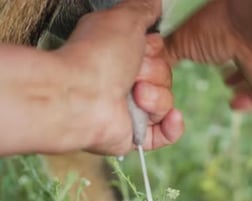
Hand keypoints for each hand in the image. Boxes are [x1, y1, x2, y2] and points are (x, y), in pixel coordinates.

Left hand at [53, 0, 183, 155]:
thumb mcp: (124, 18)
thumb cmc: (97, 56)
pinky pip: (164, 134)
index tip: (145, 48)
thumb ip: (143, 8)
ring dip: (156, 98)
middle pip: (165, 78)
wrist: (80, 96)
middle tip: (135, 74)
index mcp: (121, 56)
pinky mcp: (133, 135)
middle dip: (155, 74)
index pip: (159, 54)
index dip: (156, 51)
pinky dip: (171, 127)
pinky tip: (171, 117)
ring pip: (166, 103)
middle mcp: (124, 82)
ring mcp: (129, 110)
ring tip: (135, 95)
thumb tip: (155, 2)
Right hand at [164, 0, 251, 110]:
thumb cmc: (216, 28)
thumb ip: (168, 52)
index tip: (194, 66)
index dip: (204, 54)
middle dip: (225, 70)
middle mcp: (241, 45)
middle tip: (217, 78)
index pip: (213, 46)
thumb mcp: (182, 40)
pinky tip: (235, 105)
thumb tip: (153, 63)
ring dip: (239, 85)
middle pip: (233, 61)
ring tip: (229, 94)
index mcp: (221, 31)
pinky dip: (247, 101)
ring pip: (249, 77)